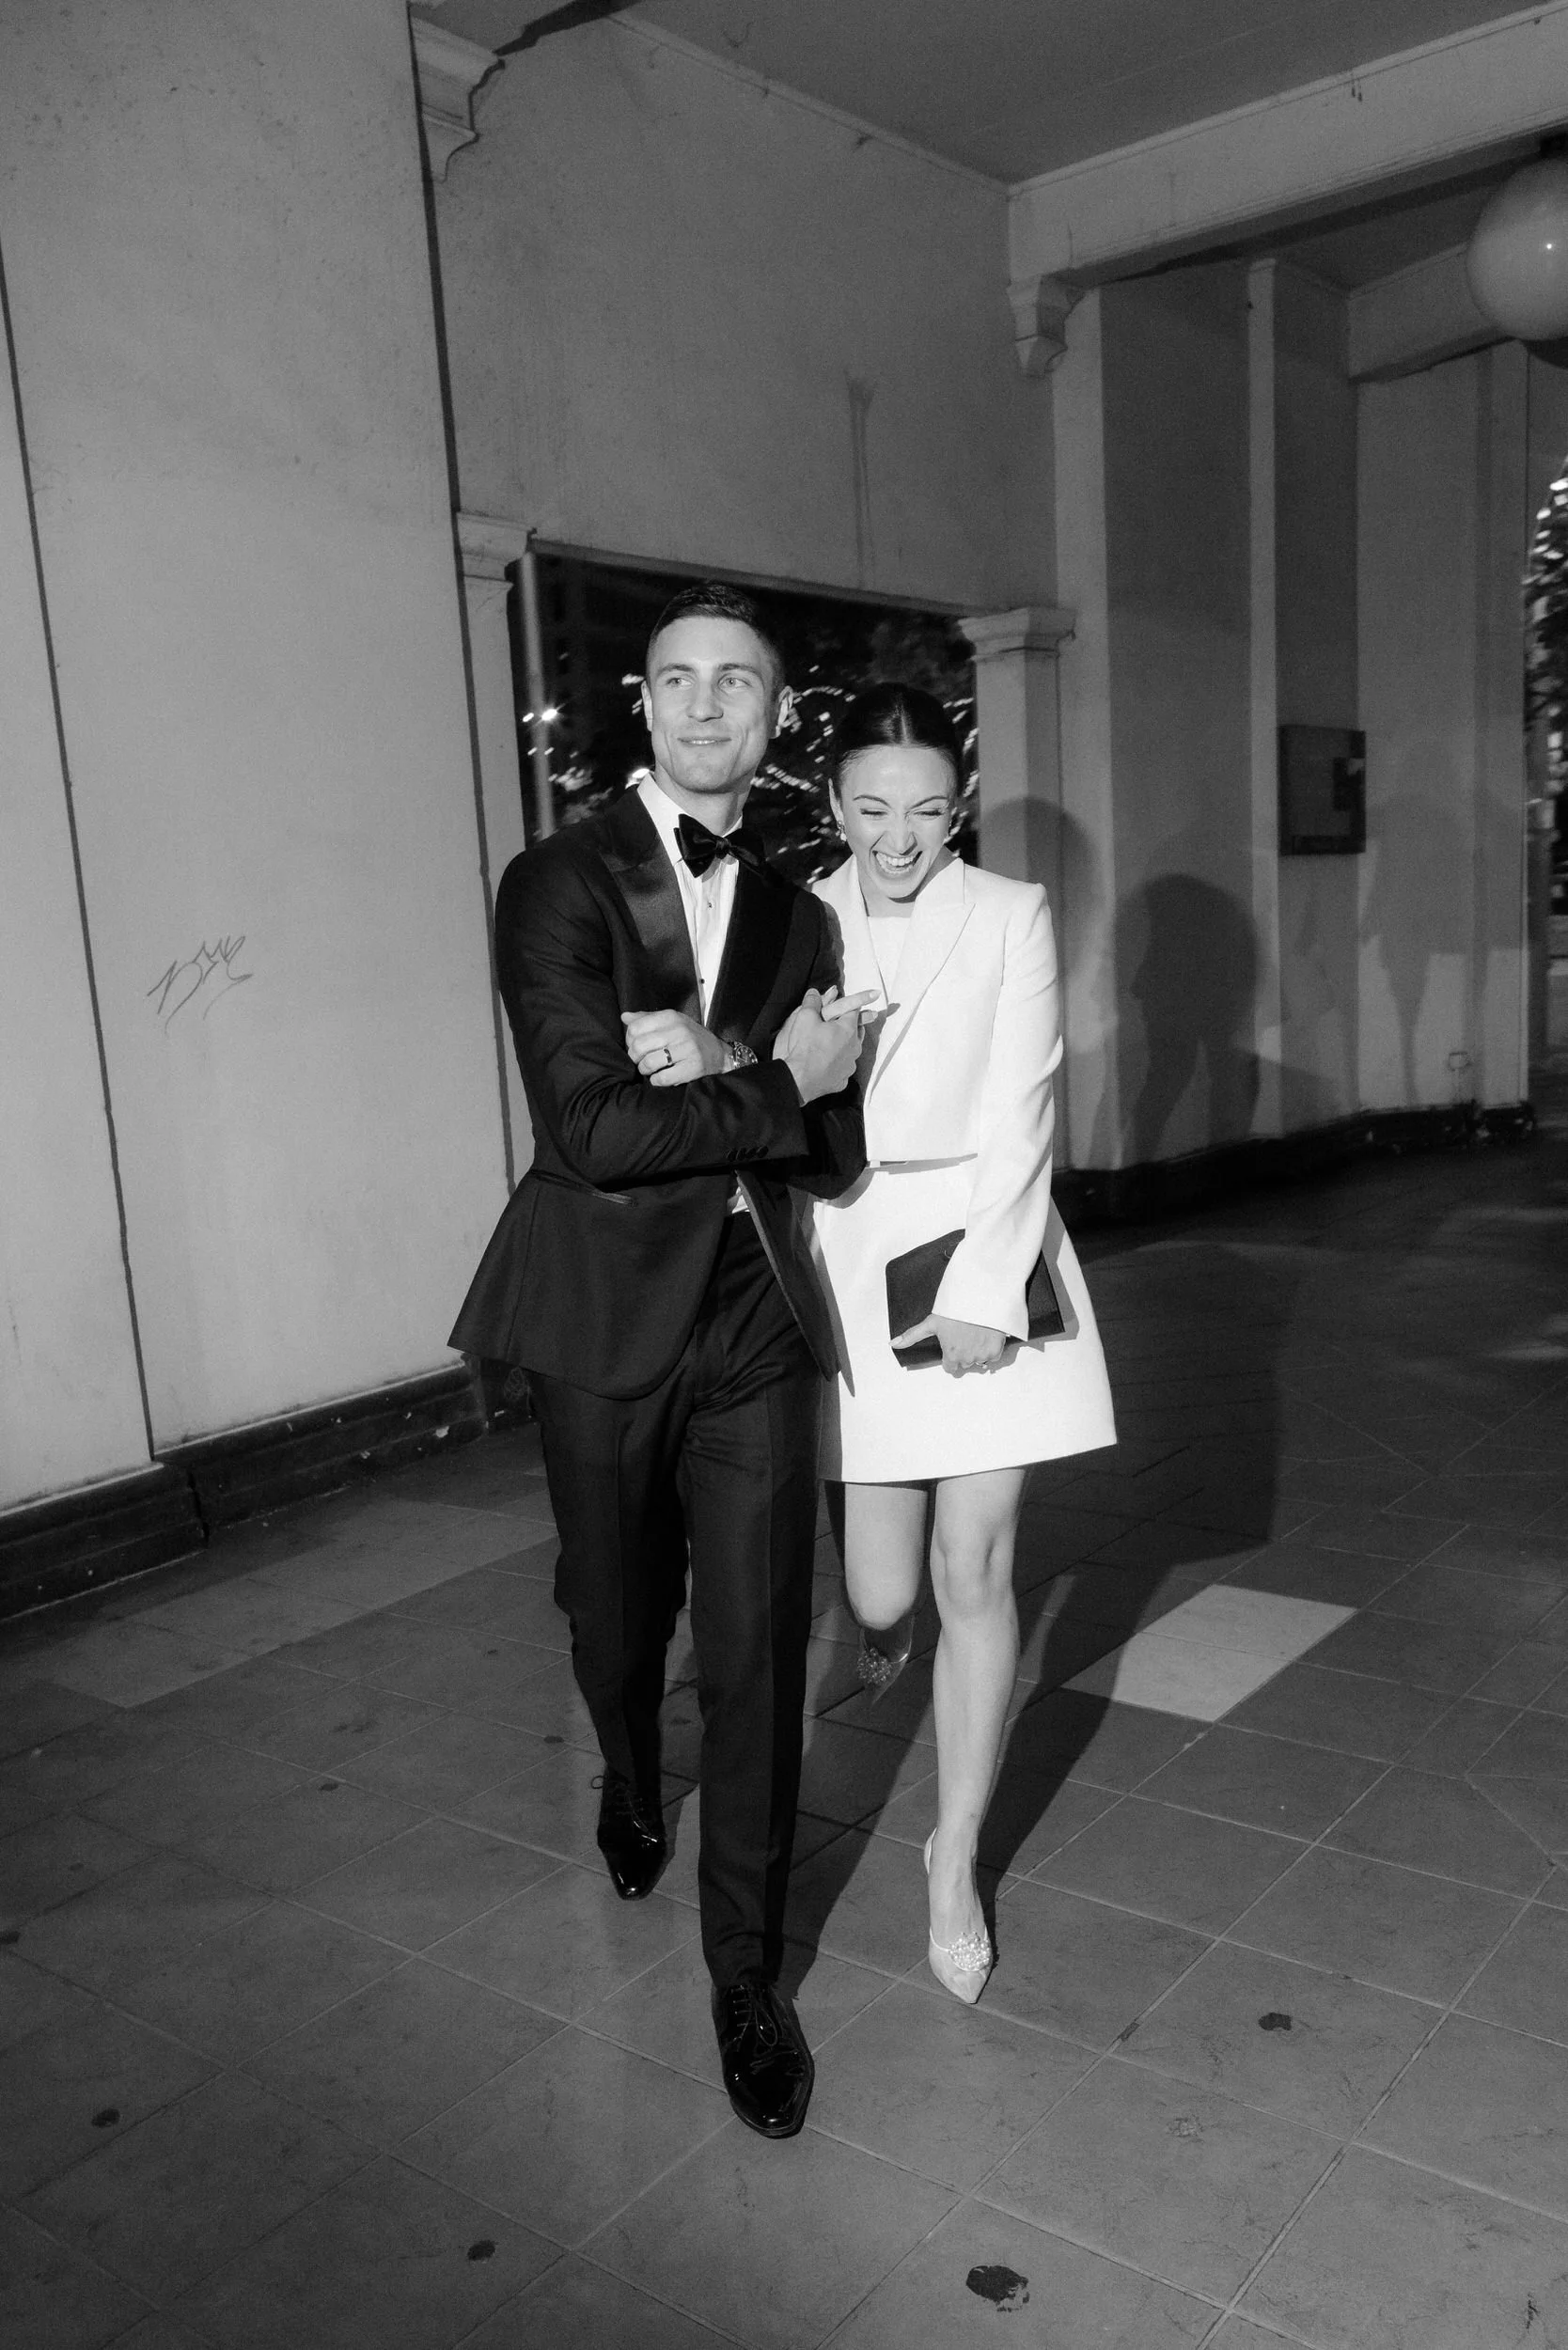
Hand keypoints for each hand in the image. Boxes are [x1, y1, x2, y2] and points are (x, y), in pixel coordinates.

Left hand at [621, 1008, 727, 1086]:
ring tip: (649, 1069)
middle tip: (640, 1060)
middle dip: (634, 1057)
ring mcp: (687, 1049)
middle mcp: (679, 1030)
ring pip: (649, 1063)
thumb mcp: (671, 1022)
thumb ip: (647, 1019)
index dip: (629, 1040)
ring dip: (644, 1069)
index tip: (635, 1046)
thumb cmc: (689, 1037)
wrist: (719, 1054)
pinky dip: (657, 1080)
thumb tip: (624, 1017)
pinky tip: (660, 1077)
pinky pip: (662, 1078)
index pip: (635, 1028)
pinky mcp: (692, 1067)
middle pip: (639, 1046)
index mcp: (671, 1017)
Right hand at [772, 987, 867, 1103]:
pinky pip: (842, 1069)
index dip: (852, 1004)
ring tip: (837, 1043)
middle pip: (857, 1031)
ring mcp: (850, 1065)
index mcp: (848, 1029)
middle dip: (852, 1025)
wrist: (799, 1078)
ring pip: (852, 1051)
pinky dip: (838, 1065)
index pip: (855, 1010)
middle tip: (845, 1022)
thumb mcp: (805, 1017)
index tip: (854, 1001)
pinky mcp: (842, 1080)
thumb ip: (812, 1002)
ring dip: (846, 1046)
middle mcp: (854, 1047)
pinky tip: (829, 1064)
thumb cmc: (804, 1046)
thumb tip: (813, 991)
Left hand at [892, 1315, 1008, 1376]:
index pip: (950, 1368)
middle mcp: (967, 1359)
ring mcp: (983, 1356)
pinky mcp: (996, 1350)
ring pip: (979, 1361)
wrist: (979, 1299)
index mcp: (951, 1355)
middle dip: (963, 1353)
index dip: (950, 1356)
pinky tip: (985, 1335)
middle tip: (964, 1335)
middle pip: (964, 1363)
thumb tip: (893, 1344)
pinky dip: (990, 1349)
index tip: (952, 1344)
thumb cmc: (955, 1310)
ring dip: (977, 1351)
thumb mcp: (932, 1322)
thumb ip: (913, 1336)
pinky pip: (993, 1356)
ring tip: (975, 1334)